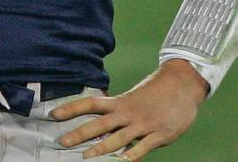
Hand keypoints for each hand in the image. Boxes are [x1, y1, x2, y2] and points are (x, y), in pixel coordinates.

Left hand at [51, 61, 206, 159]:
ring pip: (118, 138)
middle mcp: (128, 112)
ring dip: (100, 149)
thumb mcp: (134, 97)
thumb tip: (101, 124)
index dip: (72, 108)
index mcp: (121, 102)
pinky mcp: (159, 134)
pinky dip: (131, 156)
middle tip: (62, 142)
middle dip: (79, 133)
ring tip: (85, 158)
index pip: (91, 103)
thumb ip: (119, 111)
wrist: (183, 84)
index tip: (54, 114)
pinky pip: (143, 148)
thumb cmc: (157, 92)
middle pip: (99, 123)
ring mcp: (144, 124)